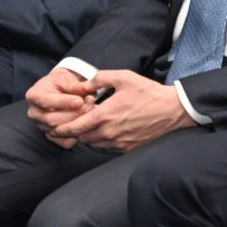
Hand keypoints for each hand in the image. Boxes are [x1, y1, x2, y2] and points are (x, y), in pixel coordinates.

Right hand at [25, 68, 100, 148]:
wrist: (59, 90)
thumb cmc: (61, 82)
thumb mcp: (65, 77)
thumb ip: (73, 84)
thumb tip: (84, 90)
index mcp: (34, 96)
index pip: (45, 101)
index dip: (63, 102)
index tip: (80, 101)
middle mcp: (34, 113)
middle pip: (52, 120)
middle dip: (74, 114)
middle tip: (90, 106)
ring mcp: (42, 127)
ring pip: (60, 132)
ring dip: (78, 123)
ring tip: (91, 111)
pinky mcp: (52, 137)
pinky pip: (65, 142)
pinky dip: (77, 136)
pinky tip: (86, 123)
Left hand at [48, 69, 194, 152]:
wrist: (172, 110)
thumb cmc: (147, 92)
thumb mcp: (122, 77)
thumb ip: (99, 79)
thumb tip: (83, 84)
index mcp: (105, 115)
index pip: (76, 127)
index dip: (63, 128)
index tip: (55, 127)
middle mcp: (110, 132)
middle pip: (82, 138)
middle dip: (75, 131)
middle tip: (73, 122)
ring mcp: (119, 142)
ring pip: (94, 144)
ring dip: (88, 136)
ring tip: (90, 124)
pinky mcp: (127, 148)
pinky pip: (106, 148)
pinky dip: (101, 141)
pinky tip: (104, 130)